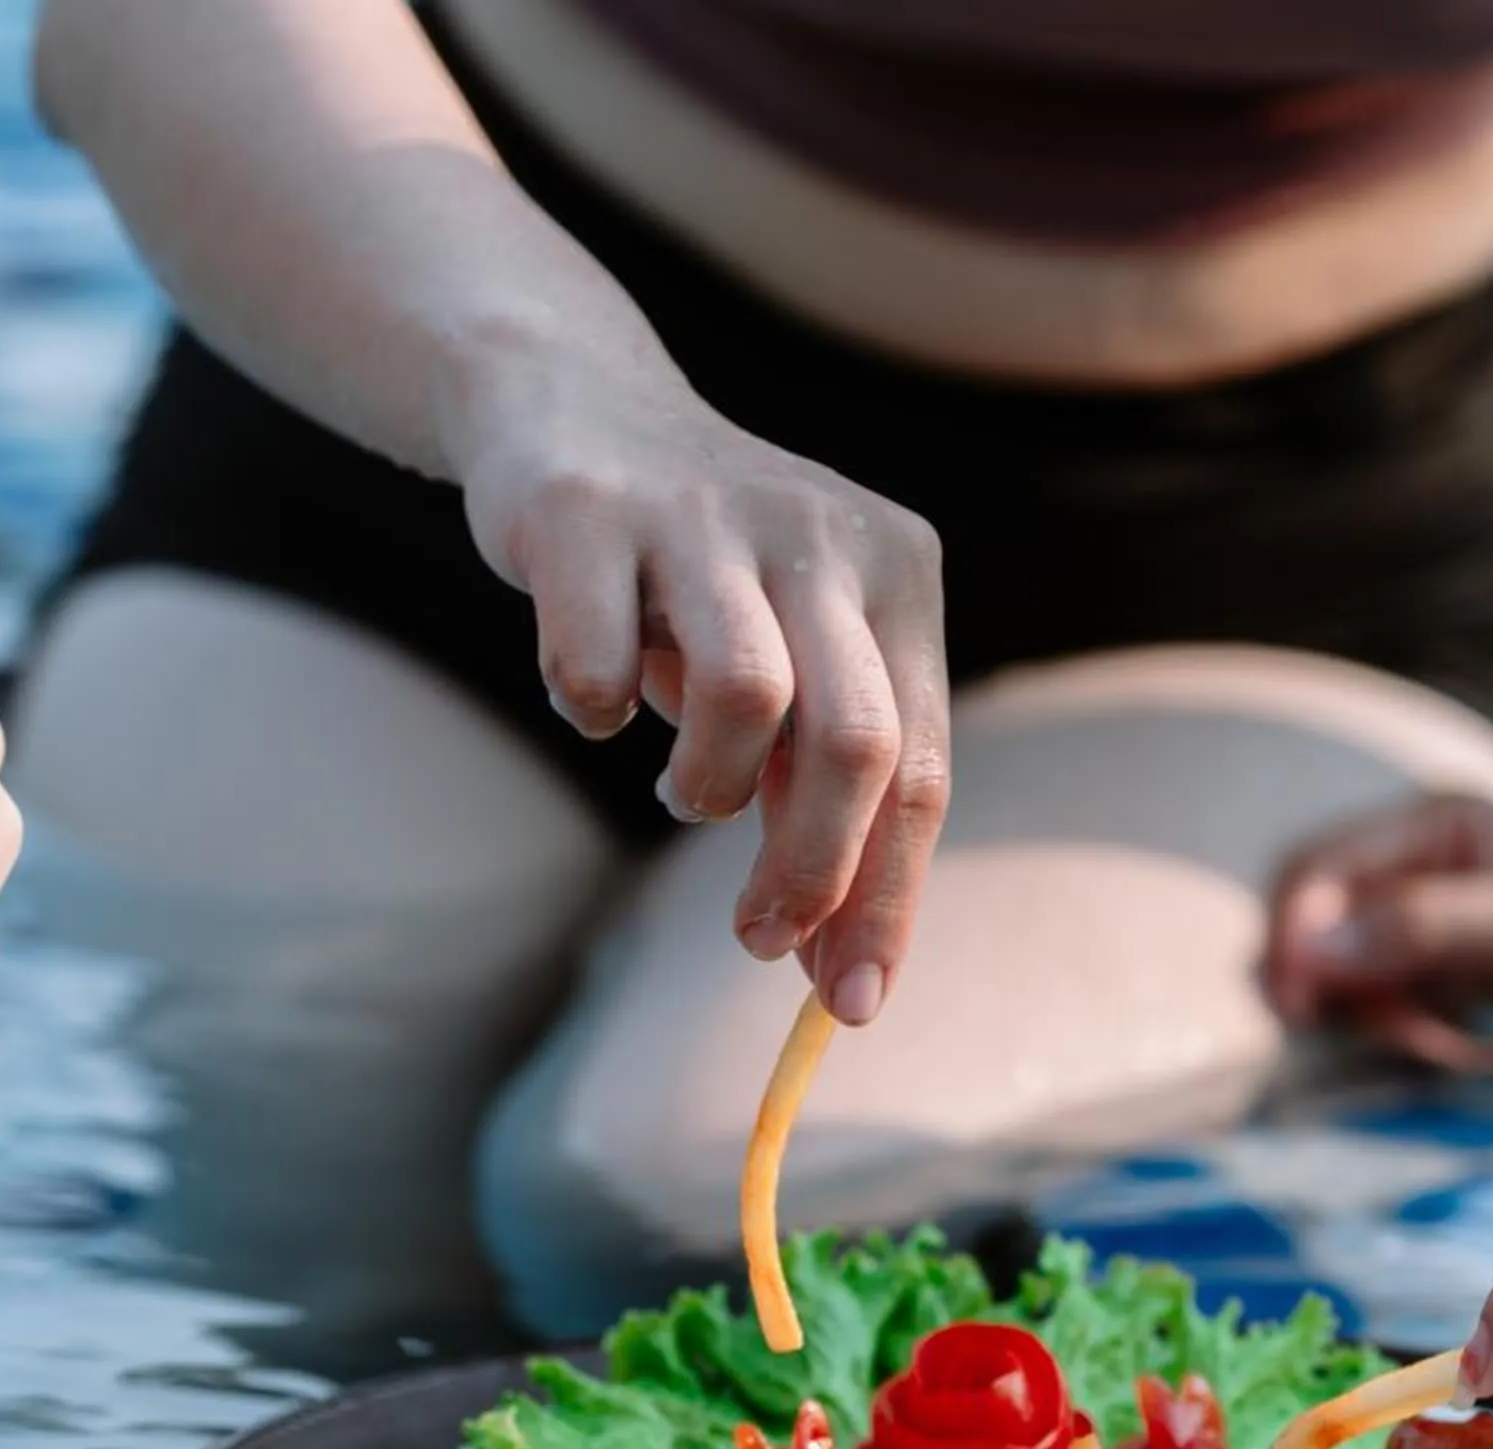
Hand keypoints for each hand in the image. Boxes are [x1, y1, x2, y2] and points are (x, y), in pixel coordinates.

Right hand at [453, 345, 949, 1025]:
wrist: (569, 402)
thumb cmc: (700, 575)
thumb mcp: (794, 663)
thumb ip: (828, 800)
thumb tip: (846, 981)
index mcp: (896, 573)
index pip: (923, 766)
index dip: (890, 897)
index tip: (852, 1003)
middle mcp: (819, 534)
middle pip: (859, 743)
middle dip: (812, 873)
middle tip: (758, 936)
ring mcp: (703, 515)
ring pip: (747, 698)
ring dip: (707, 788)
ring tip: (686, 793)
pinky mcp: (587, 514)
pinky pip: (595, 665)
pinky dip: (591, 712)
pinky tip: (594, 702)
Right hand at [1263, 792, 1492, 1063]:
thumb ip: (1425, 925)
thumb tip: (1308, 949)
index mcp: (1435, 819)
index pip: (1315, 868)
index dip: (1293, 934)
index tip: (1303, 1005)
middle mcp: (1421, 860)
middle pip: (1319, 927)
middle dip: (1350, 994)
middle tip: (1423, 1045)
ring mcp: (1432, 920)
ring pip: (1353, 981)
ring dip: (1399, 1030)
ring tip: (1477, 1055)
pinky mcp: (1451, 973)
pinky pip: (1398, 1012)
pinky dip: (1430, 1043)